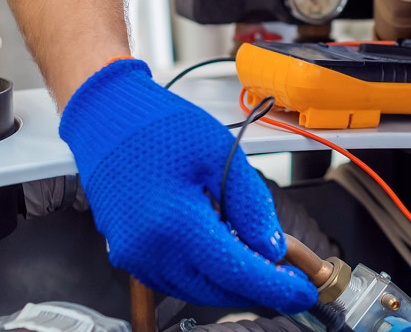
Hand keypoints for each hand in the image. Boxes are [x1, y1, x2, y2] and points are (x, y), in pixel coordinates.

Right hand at [60, 58, 316, 310]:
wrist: (107, 118)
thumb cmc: (160, 126)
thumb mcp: (221, 153)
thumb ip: (251, 204)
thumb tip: (273, 246)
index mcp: (176, 223)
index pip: (236, 273)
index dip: (275, 287)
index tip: (303, 293)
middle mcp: (149, 249)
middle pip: (216, 290)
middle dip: (258, 291)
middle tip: (290, 283)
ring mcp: (134, 255)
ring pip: (195, 290)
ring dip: (231, 287)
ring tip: (263, 268)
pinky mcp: (127, 253)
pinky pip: (174, 279)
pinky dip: (205, 277)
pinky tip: (226, 258)